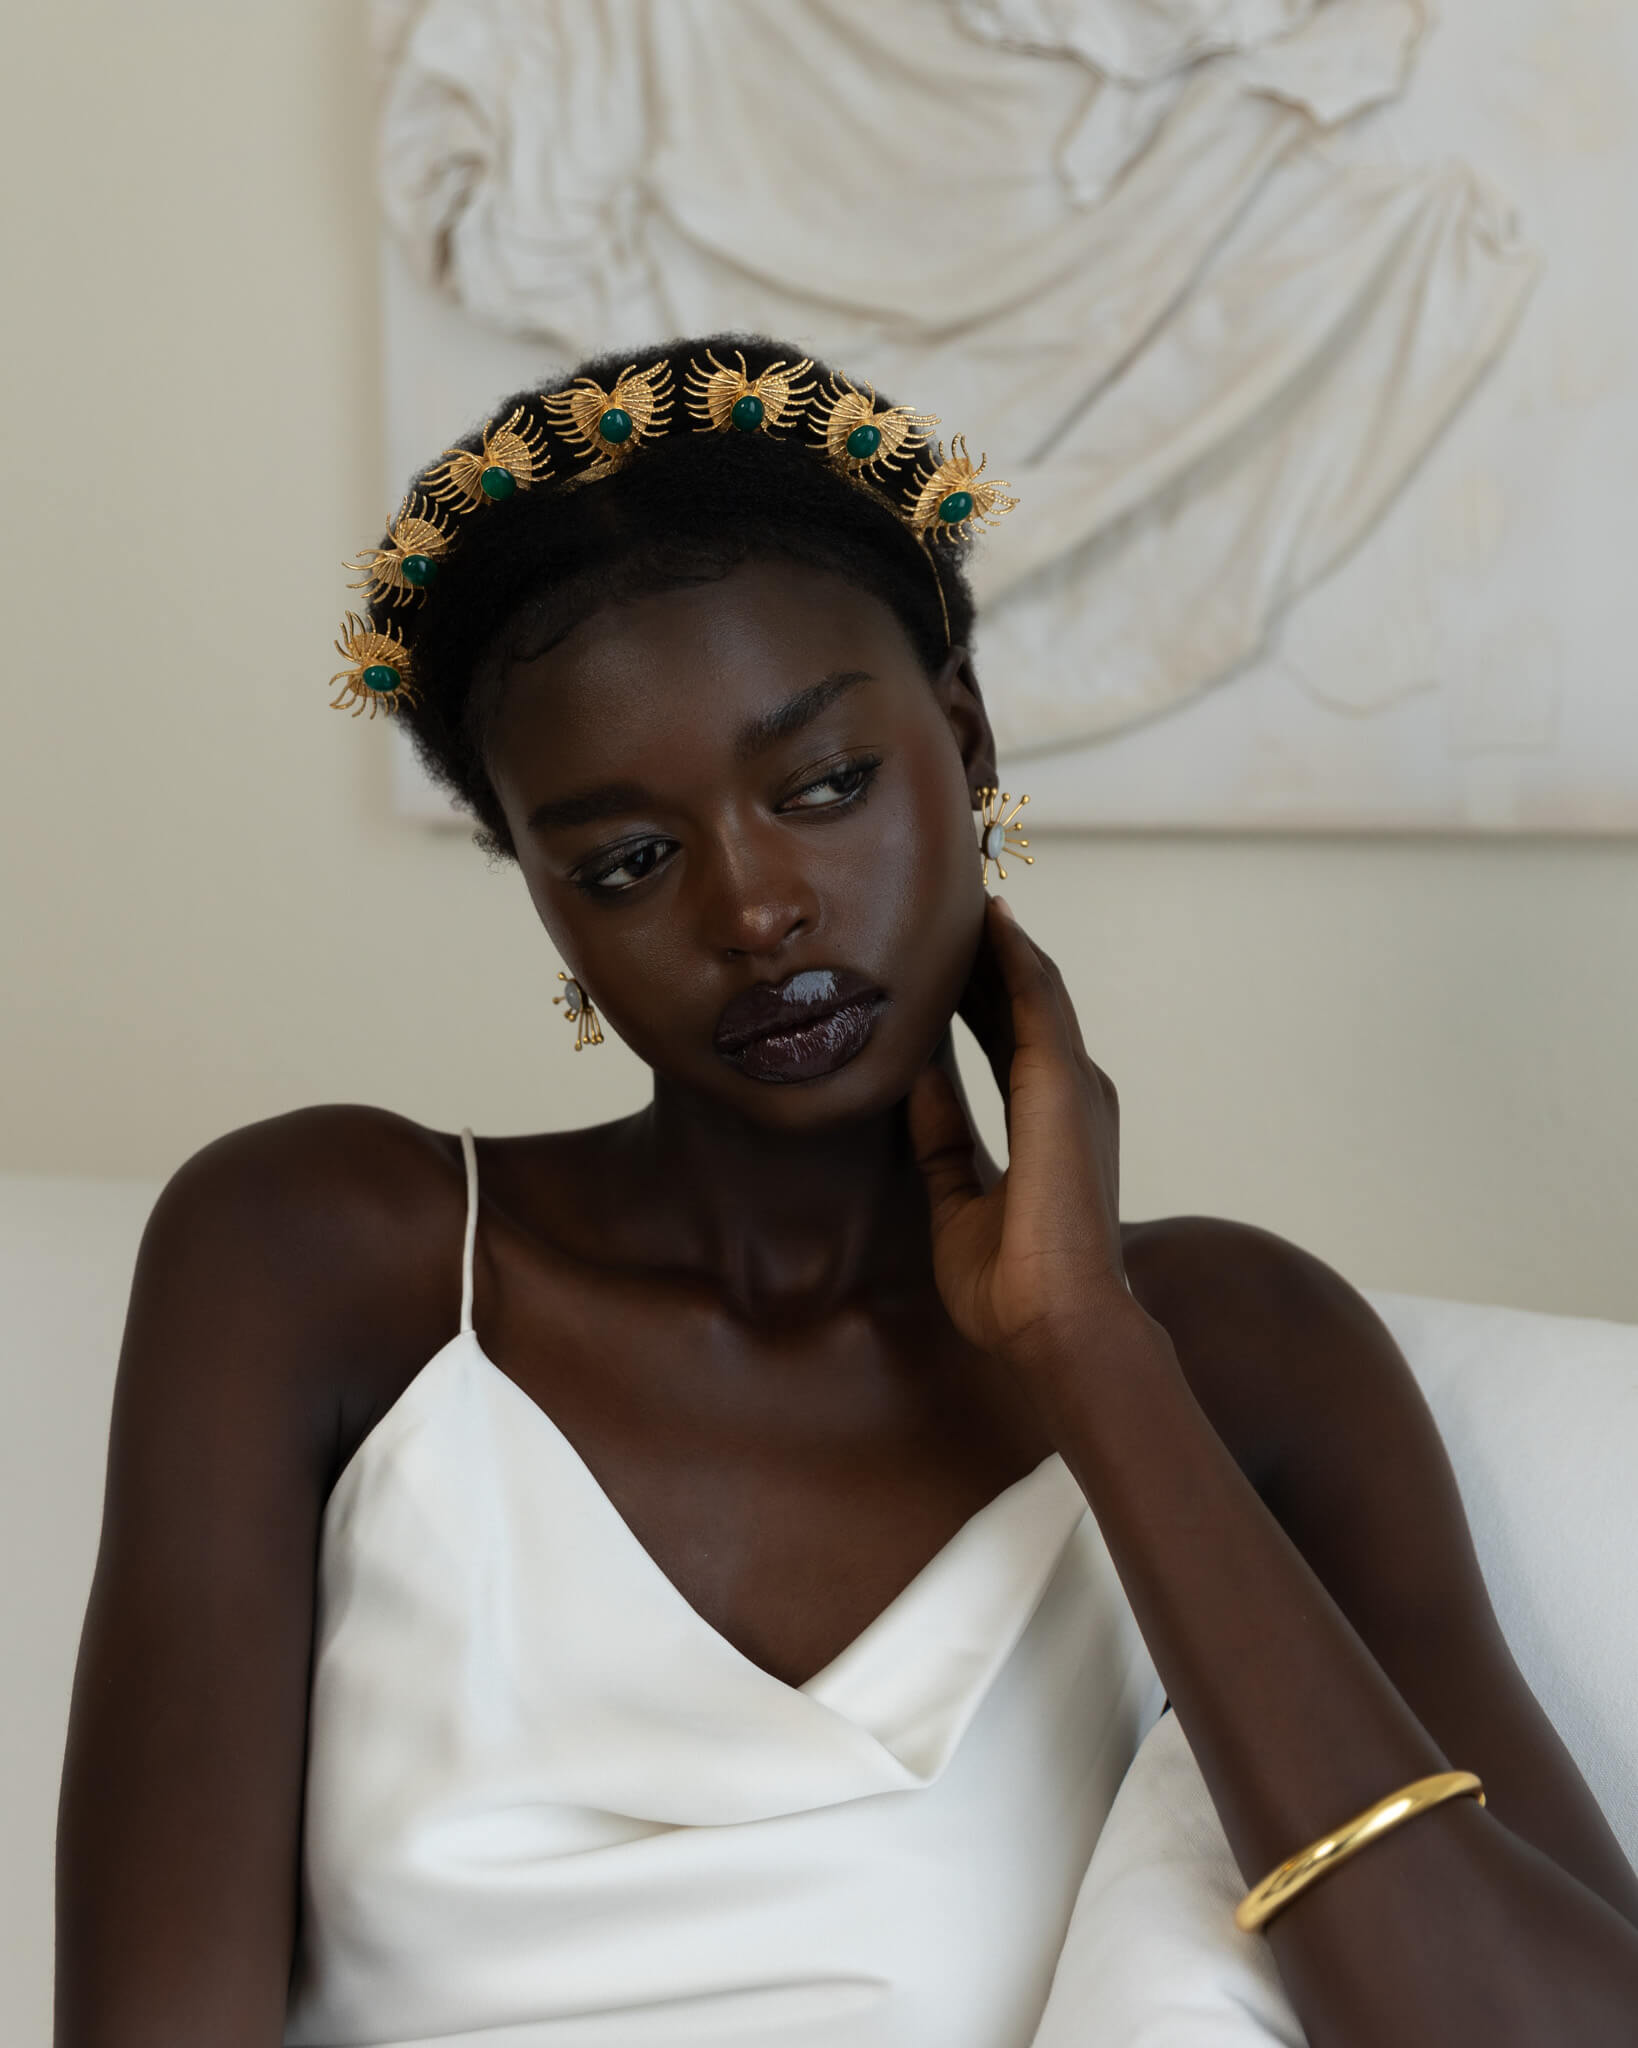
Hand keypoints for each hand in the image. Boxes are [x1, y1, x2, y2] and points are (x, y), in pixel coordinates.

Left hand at [909, 897, 1133, 1369]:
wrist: (1056, 1322)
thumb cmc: (1011, 1286)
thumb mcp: (956, 1200)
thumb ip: (940, 1137)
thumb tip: (913, 1076)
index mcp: (1050, 1127)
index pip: (1006, 1042)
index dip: (976, 998)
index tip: (944, 960)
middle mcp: (1071, 1097)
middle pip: (1021, 1005)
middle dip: (986, 957)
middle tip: (950, 907)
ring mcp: (1072, 1085)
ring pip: (1032, 990)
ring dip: (999, 944)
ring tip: (966, 894)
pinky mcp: (1063, 1082)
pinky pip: (1036, 1000)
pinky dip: (1014, 956)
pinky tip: (992, 919)